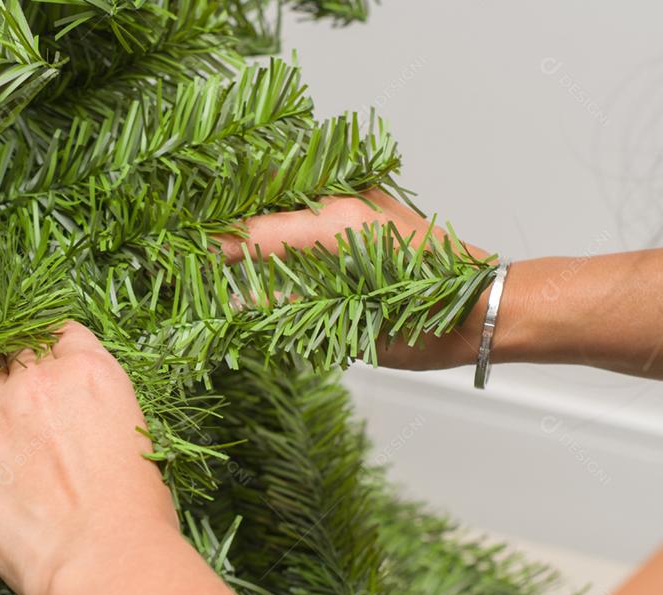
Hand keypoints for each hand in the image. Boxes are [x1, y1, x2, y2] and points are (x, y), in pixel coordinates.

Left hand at [0, 321, 380, 594]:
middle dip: (11, 343)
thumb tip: (82, 411)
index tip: (44, 343)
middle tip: (7, 349)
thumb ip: (99, 408)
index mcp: (88, 371)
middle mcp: (37, 381)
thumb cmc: (137, 512)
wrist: (105, 561)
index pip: (59, 330)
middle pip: (13, 342)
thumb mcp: (136, 437)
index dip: (49, 336)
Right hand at [217, 188, 502, 370]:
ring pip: (290, 192)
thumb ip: (288, 306)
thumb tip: (238, 305)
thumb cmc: (426, 322)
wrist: (487, 305)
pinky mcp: (375, 203)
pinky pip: (318, 197)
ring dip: (257, 211)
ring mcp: (361, 197)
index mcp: (331, 228)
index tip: (184, 254)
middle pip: (265, 199)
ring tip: (227, 237)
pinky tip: (276, 234)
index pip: (253, 233)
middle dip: (228, 219)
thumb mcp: (348, 325)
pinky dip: (289, 211)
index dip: (215, 246)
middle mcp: (342, 201)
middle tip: (198, 243)